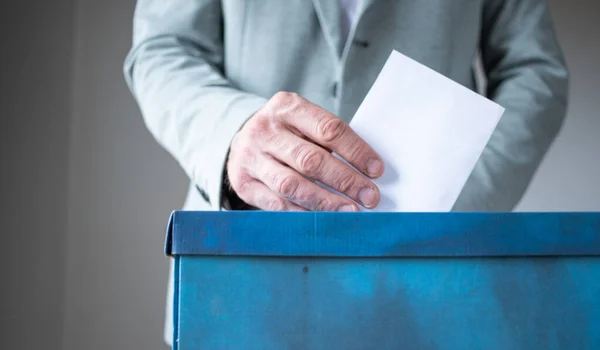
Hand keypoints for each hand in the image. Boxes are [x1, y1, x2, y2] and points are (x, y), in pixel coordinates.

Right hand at [226, 92, 383, 210]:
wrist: (243, 142)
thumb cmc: (285, 133)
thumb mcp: (303, 122)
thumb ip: (328, 139)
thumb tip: (367, 171)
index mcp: (286, 107)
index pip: (328, 129)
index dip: (356, 151)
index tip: (376, 170)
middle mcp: (264, 130)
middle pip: (311, 159)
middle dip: (345, 180)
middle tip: (369, 196)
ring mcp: (250, 157)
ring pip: (293, 185)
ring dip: (326, 202)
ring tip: (350, 211)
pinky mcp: (243, 183)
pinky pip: (277, 204)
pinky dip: (303, 213)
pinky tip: (322, 219)